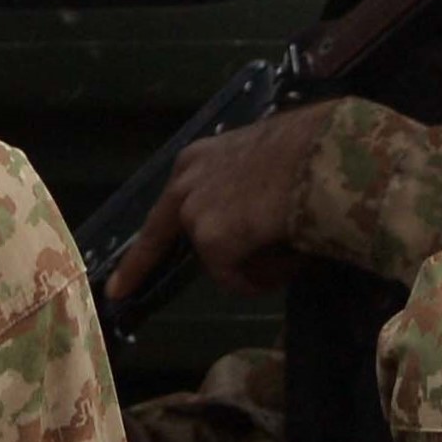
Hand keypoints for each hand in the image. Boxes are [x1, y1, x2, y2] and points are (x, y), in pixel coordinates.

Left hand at [111, 101, 337, 304]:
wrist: (323, 155)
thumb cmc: (309, 150)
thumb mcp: (264, 162)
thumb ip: (245, 189)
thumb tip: (257, 221)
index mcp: (197, 160)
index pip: (167, 205)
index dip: (145, 243)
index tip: (118, 276)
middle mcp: (186, 182)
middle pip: (161, 234)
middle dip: (138, 267)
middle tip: (119, 291)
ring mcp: (194, 212)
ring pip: (219, 258)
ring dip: (253, 264)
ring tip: (294, 251)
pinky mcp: (211, 240)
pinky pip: (238, 278)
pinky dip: (265, 279)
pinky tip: (292, 261)